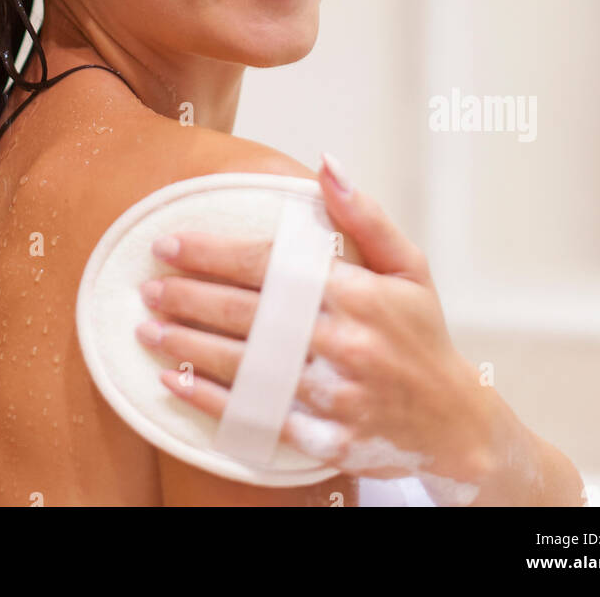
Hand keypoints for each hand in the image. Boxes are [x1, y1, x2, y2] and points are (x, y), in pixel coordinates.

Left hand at [135, 154, 554, 504]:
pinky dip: (210, 400)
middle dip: (189, 298)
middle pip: (247, 314)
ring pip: (243, 366)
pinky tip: (174, 383)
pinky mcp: (322, 437)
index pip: (269, 266)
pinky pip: (255, 417)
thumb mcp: (407, 265)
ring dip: (188, 346)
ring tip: (147, 328)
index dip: (214, 253)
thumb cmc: (422, 333)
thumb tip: (327, 162)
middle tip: (147, 287)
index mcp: (357, 292)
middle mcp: (341, 342)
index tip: (170, 244)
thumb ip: (364, 215)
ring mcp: (331, 395)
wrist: (453, 422)